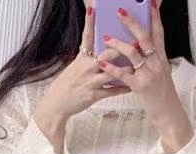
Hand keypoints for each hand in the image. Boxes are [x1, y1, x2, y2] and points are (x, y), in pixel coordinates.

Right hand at [34, 3, 130, 131]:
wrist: (57, 103)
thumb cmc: (68, 83)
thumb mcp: (76, 66)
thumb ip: (89, 56)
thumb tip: (102, 46)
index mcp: (82, 58)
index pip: (87, 36)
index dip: (90, 21)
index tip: (93, 7)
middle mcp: (87, 67)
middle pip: (107, 54)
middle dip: (122, 48)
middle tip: (136, 42)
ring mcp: (91, 82)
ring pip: (112, 73)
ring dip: (126, 69)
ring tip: (138, 65)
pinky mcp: (94, 95)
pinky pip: (111, 91)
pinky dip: (122, 89)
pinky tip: (131, 87)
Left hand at [97, 0, 194, 153]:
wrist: (169, 114)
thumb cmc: (162, 96)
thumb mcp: (161, 74)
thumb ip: (152, 60)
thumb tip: (141, 49)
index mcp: (161, 58)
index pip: (159, 32)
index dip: (155, 16)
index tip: (151, 1)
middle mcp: (156, 63)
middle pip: (144, 37)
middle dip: (132, 23)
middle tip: (120, 11)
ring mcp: (149, 74)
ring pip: (133, 53)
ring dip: (117, 44)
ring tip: (105, 38)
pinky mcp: (140, 87)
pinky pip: (124, 74)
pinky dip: (111, 68)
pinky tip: (102, 64)